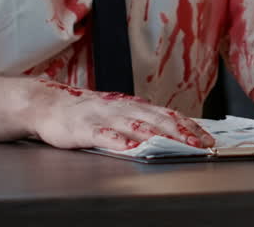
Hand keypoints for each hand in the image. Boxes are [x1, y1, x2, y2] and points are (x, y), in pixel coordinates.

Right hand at [26, 81, 215, 150]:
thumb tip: (170, 129)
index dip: (187, 125)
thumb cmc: (84, 112)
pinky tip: (132, 148)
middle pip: (156, 119)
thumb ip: (139, 120)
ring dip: (158, 136)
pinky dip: (120, 141)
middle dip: (181, 132)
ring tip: (176, 145)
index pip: (166, 114)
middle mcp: (121, 108)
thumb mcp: (116, 112)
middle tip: (200, 144)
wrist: (47, 104)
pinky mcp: (84, 129)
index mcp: (130, 105)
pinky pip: (105, 136)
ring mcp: (103, 117)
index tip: (206, 137)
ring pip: (135, 126)